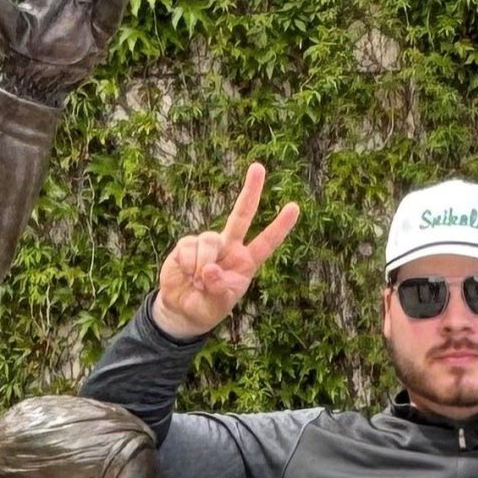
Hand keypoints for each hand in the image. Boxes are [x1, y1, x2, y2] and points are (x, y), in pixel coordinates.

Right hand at [152, 162, 299, 338]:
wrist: (182, 310)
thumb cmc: (208, 306)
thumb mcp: (219, 304)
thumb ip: (219, 288)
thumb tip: (209, 269)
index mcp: (246, 262)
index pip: (266, 242)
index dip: (279, 226)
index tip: (294, 207)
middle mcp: (230, 247)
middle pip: (242, 215)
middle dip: (250, 191)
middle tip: (259, 167)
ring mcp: (209, 243)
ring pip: (209, 240)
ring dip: (202, 264)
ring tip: (198, 282)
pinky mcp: (187, 244)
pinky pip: (189, 247)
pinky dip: (188, 264)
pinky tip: (186, 274)